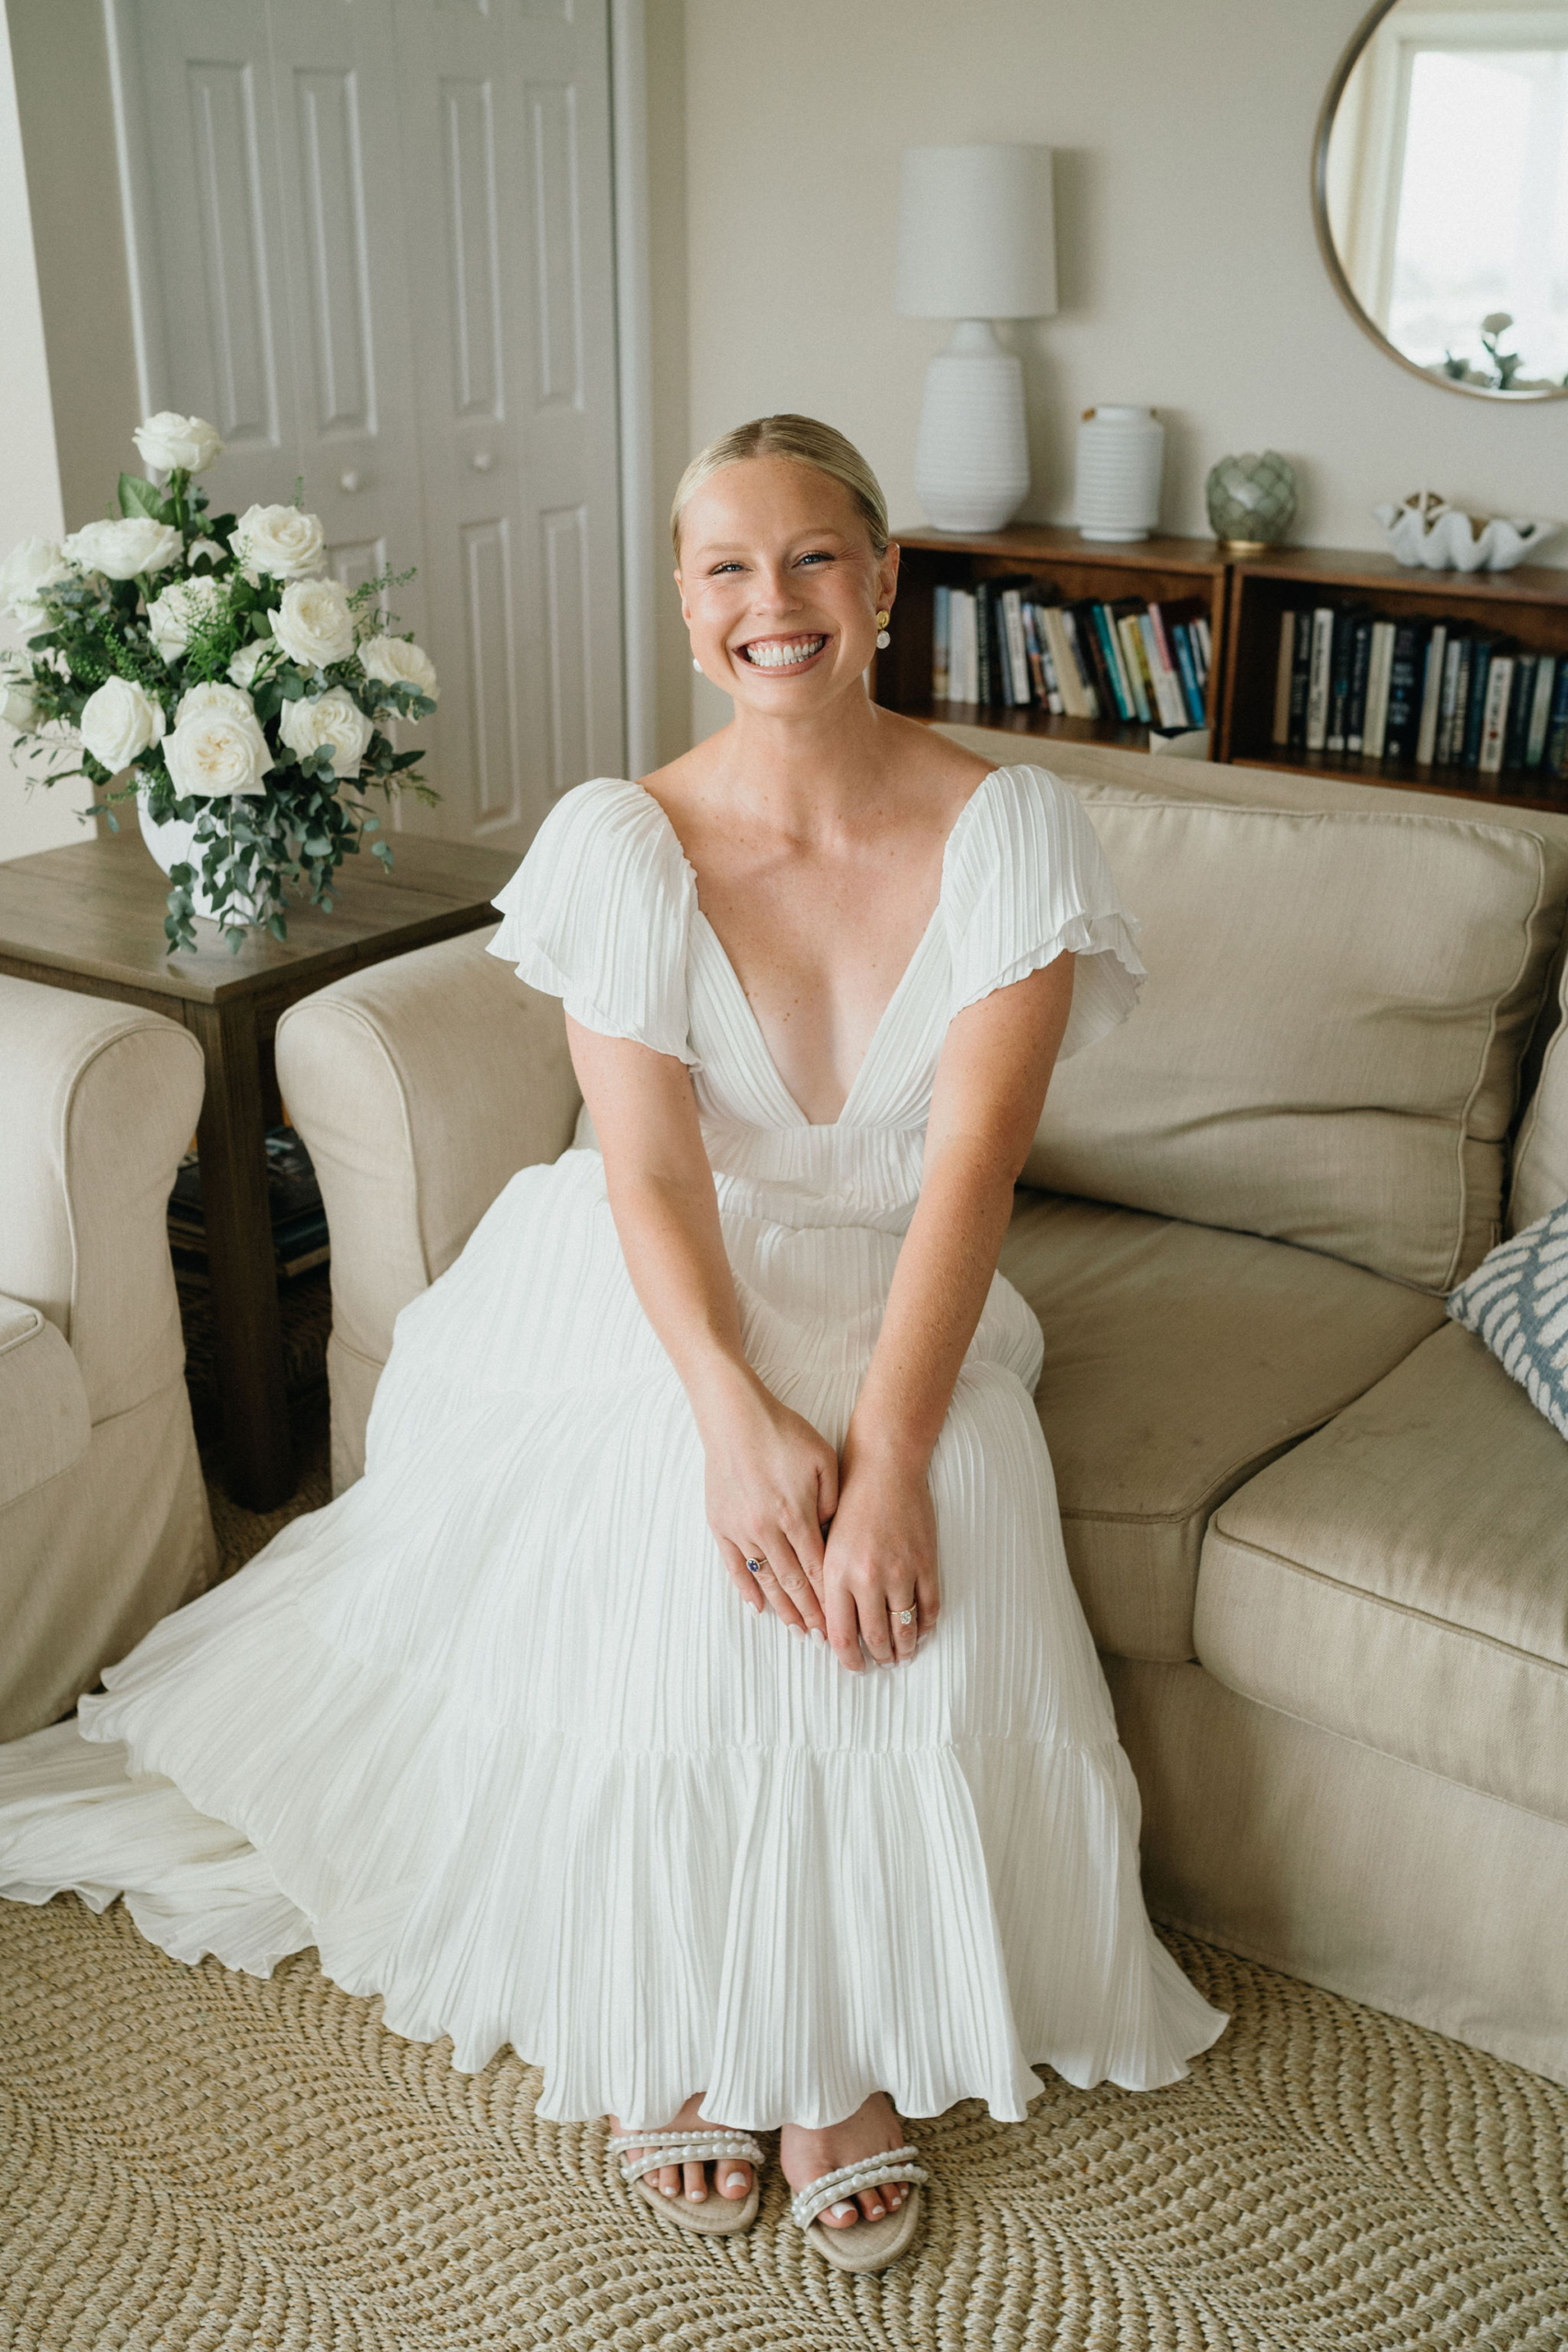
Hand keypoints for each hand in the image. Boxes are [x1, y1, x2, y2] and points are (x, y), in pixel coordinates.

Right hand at [697, 1368, 838, 1635]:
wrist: (734, 1415)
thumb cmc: (783, 1432)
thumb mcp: (823, 1460)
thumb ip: (834, 1501)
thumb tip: (836, 1535)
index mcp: (796, 1515)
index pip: (817, 1569)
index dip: (829, 1599)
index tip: (840, 1622)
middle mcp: (767, 1529)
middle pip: (793, 1582)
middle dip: (810, 1613)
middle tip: (822, 1638)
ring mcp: (740, 1529)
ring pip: (765, 1579)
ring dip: (782, 1607)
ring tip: (796, 1628)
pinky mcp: (719, 1524)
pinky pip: (734, 1566)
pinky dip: (746, 1588)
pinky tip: (757, 1607)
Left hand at [816, 1436, 939, 1671]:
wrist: (885, 1468)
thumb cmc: (851, 1502)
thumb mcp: (826, 1543)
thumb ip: (827, 1583)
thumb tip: (829, 1626)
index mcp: (836, 1574)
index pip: (842, 1635)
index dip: (849, 1659)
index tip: (855, 1667)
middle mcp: (867, 1577)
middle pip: (875, 1637)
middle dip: (879, 1658)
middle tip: (881, 1664)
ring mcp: (900, 1571)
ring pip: (904, 1628)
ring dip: (904, 1649)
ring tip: (902, 1656)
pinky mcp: (926, 1563)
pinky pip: (930, 1607)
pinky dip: (926, 1626)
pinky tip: (921, 1631)